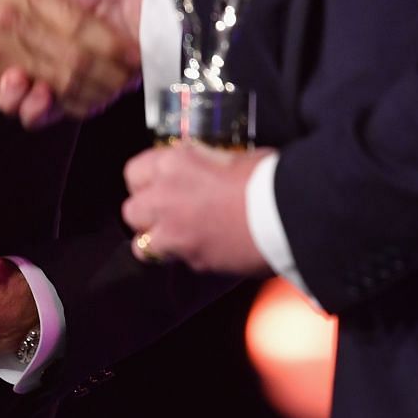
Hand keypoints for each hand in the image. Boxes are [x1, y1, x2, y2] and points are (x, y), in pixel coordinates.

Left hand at [122, 144, 271, 275]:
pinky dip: (186, 258)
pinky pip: (175, 261)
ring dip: (156, 241)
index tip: (160, 182)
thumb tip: (212, 169)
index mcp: (174, 163)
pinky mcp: (192, 260)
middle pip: (130, 211)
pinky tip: (206, 249)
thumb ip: (209, 164)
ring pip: (141, 245)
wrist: (286, 212)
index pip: (134, 172)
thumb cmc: (267, 177)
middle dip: (145, 213)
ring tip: (178, 237)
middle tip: (167, 211)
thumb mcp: (234, 156)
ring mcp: (175, 232)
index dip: (146, 180)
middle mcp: (164, 197)